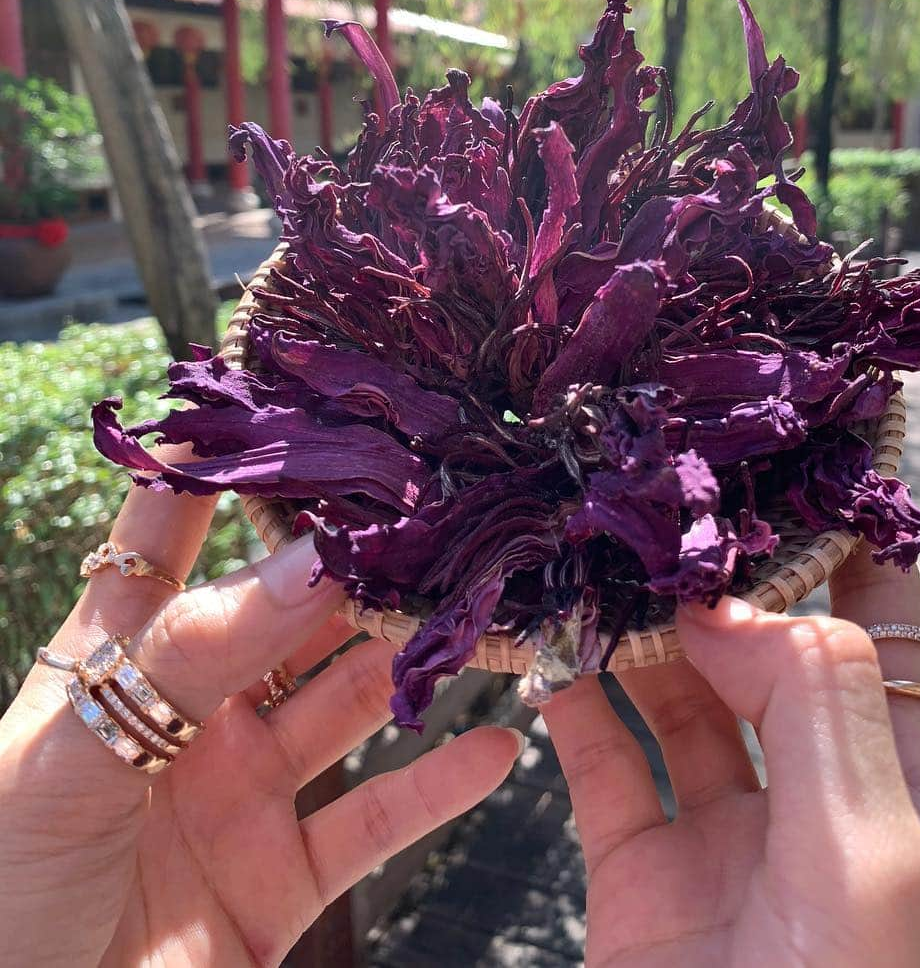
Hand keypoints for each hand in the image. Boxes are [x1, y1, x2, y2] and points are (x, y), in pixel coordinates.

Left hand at [0, 466, 519, 966]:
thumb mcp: (75, 750)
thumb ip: (197, 652)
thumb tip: (311, 561)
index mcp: (121, 659)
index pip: (168, 531)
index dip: (217, 460)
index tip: (286, 392)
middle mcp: (192, 710)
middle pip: (290, 612)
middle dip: (355, 562)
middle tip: (435, 506)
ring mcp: (240, 791)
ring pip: (348, 703)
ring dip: (410, 661)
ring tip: (480, 610)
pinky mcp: (279, 878)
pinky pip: (375, 821)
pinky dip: (438, 788)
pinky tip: (495, 752)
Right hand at [541, 545, 919, 967]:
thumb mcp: (873, 853)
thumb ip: (816, 704)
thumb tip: (726, 603)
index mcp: (905, 785)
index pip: (885, 628)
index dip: (843, 544)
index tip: (779, 468)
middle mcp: (815, 799)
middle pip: (766, 649)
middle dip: (716, 578)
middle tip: (658, 511)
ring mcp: (725, 838)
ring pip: (676, 697)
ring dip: (635, 633)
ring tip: (593, 567)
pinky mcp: (641, 879)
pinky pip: (602, 765)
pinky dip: (572, 705)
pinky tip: (547, 657)